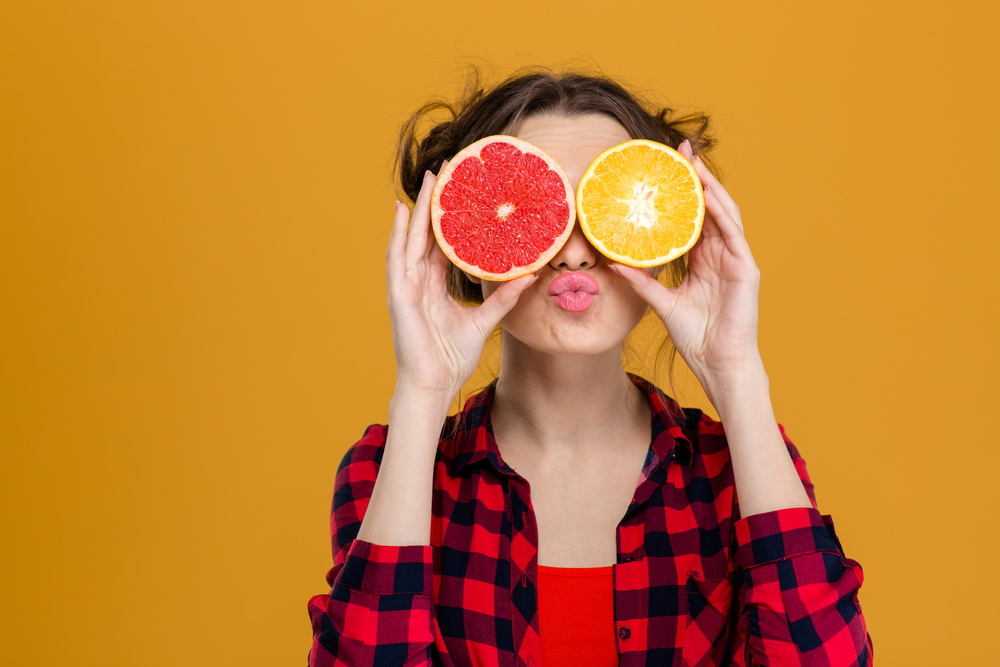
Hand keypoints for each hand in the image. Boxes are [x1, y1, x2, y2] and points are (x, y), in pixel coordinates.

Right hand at [386, 166, 535, 405]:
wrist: (433, 385)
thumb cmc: (452, 358)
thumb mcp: (484, 321)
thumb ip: (503, 298)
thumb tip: (530, 276)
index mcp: (435, 286)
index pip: (442, 244)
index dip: (451, 218)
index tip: (464, 192)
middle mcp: (419, 281)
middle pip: (427, 234)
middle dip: (436, 203)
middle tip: (447, 170)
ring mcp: (406, 286)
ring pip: (411, 238)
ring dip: (418, 208)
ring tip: (430, 178)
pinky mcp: (399, 294)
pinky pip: (397, 257)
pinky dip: (397, 233)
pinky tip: (400, 210)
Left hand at [610, 140, 762, 401]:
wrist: (718, 363)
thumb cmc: (696, 337)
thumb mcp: (661, 303)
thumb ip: (641, 282)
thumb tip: (612, 263)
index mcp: (704, 260)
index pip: (693, 217)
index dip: (684, 191)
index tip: (667, 166)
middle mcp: (721, 254)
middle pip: (710, 207)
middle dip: (698, 177)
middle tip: (681, 150)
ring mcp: (736, 259)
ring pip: (724, 213)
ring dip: (710, 186)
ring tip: (694, 163)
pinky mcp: (746, 269)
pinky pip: (733, 233)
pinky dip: (720, 213)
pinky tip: (707, 196)